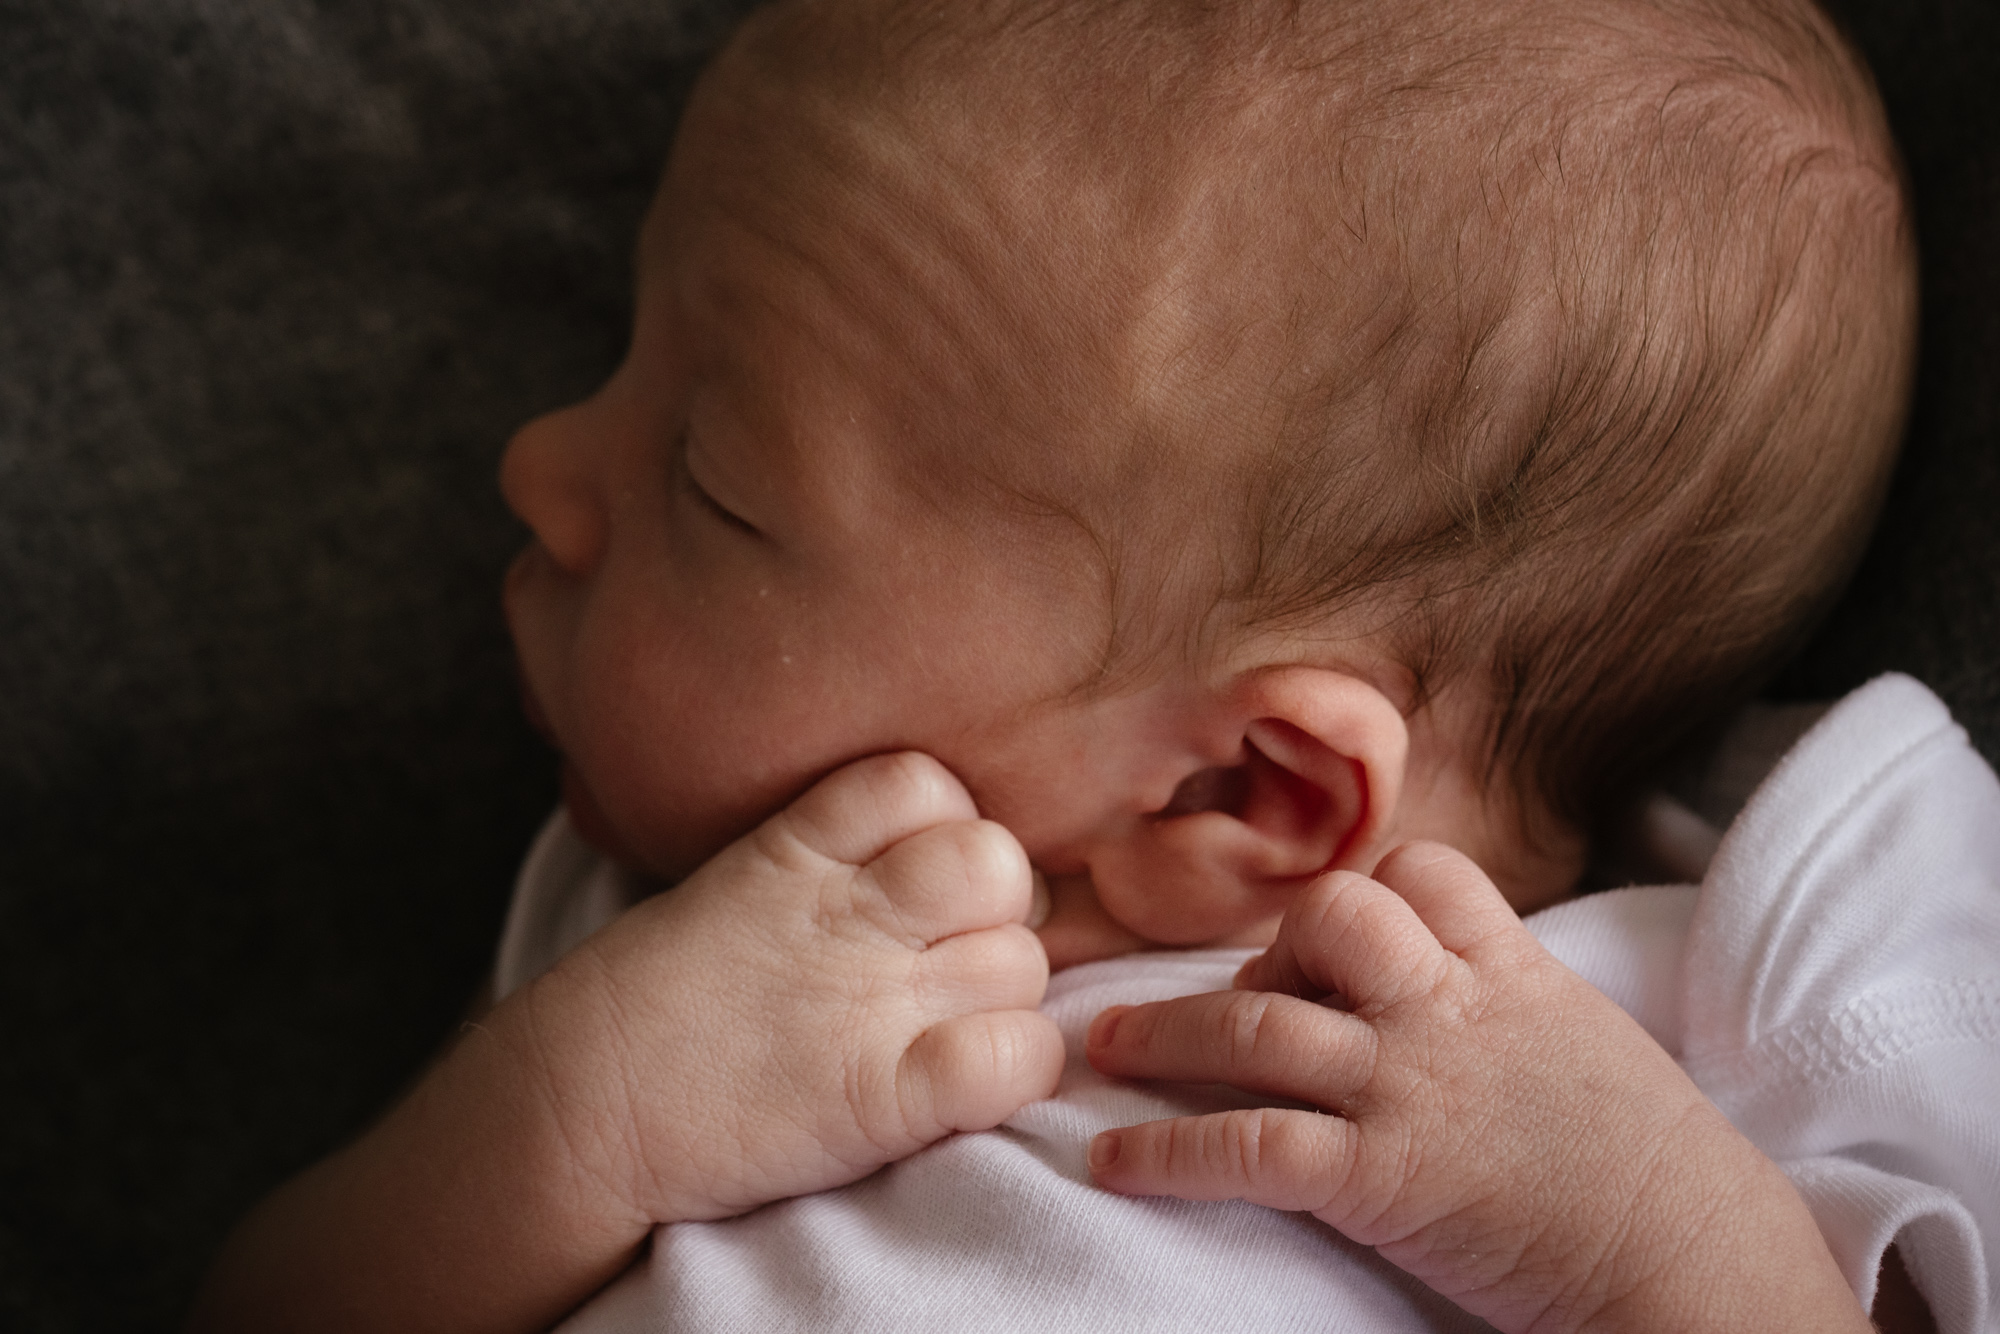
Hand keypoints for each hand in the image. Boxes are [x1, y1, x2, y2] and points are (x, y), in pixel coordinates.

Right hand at [513, 750, 1066, 1224]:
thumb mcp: (732, 886)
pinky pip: (1016, 1056)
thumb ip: (827, 861)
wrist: (572, 1115)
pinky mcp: (882, 1096)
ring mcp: (868, 1001)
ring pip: (1023, 961)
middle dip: (995, 914)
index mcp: (796, 848)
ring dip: (1004, 998)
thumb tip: (926, 863)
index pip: (925, 781)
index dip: (944, 827)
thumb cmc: (650, 1008)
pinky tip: (963, 1085)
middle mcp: (845, 911)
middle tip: (944, 964)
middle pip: (997, 866)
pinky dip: (1015, 1069)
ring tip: (940, 1030)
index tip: (916, 881)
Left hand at [1084, 842, 1869, 1333]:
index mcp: (1514, 974)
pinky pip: (1249, 1147)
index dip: (1365, 893)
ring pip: (1257, 1025)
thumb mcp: (1597, 1050)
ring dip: (1163, 1033)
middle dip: (1258, 952)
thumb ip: (1520, 1010)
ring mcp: (1412, 1089)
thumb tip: (1461, 1008)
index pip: (1420, 872)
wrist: (1703, 1266)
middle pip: (1322, 919)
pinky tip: (1114, 1161)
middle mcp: (1451, 1012)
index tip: (1329, 942)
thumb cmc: (1667, 1176)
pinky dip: (1167, 1152)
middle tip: (1229, 1005)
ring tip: (1105, 1047)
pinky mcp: (1386, 1177)